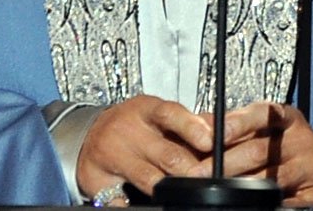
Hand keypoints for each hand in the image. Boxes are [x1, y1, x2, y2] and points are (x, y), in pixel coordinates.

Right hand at [76, 94, 213, 200]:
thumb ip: (188, 123)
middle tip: (206, 178)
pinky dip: (132, 204)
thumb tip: (222, 126)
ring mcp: (112, 154)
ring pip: (148, 178)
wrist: (90, 133)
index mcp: (147, 110)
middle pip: (166, 152)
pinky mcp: (97, 179)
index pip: (170, 114)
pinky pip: (119, 198)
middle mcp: (129, 130)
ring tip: (182, 193)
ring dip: (168, 188)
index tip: (209, 140)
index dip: (191, 127)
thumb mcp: (157, 115)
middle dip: (189, 169)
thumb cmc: (132, 124)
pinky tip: (141, 203)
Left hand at [191, 102, 312, 205]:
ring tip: (217, 191)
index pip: (261, 114)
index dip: (236, 124)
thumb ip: (232, 123)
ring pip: (269, 179)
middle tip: (199, 173)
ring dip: (240, 187)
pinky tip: (251, 204)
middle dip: (224, 163)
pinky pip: (289, 202)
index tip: (213, 135)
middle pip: (259, 150)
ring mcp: (309, 166)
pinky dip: (269, 204)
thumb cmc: (281, 142)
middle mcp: (300, 139)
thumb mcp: (261, 125)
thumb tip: (200, 124)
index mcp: (286, 116)